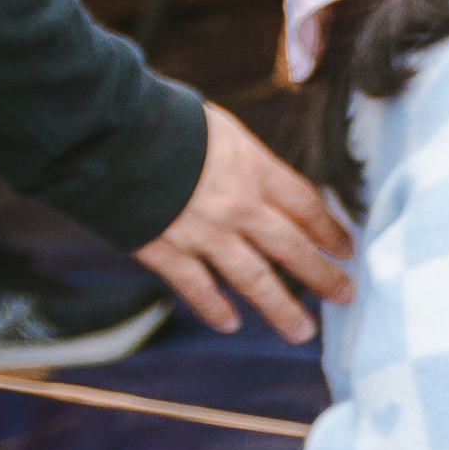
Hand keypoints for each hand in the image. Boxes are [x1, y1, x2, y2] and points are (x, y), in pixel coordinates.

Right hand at [133, 105, 344, 336]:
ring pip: (254, 280)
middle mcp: (237, 206)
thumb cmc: (158, 118)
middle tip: (344, 295)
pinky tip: (229, 322)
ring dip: (281, 309)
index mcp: (253, 168)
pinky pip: (197, 286)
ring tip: (301, 331)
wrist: (102, 131)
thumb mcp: (219, 128)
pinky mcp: (164, 249)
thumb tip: (264, 186)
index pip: (305, 206)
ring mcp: (202, 232)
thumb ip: (244, 162)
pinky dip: (213, 307)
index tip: (346, 248)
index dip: (329, 230)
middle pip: (292, 248)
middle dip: (323, 276)